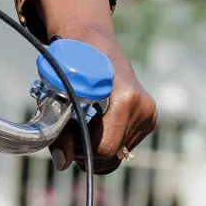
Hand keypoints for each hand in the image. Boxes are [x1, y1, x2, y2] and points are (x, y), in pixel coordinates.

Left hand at [33, 0, 156, 173]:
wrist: (93, 41)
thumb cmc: (70, 66)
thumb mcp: (55, 97)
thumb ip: (59, 133)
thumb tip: (63, 164)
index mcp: (124, 99)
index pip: (106, 149)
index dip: (82, 153)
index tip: (67, 141)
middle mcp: (142, 106)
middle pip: (114, 155)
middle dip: (89, 153)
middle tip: (72, 134)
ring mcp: (149, 112)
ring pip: (120, 153)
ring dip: (99, 145)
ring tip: (86, 121)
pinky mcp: (150, 117)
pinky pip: (126, 144)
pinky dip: (109, 139)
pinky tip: (100, 120)